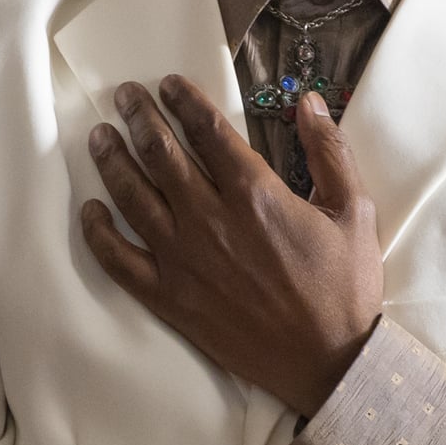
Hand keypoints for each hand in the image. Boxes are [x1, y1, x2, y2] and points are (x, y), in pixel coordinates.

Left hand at [82, 79, 383, 417]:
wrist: (329, 362)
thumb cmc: (345, 286)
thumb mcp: (354, 210)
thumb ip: (330, 150)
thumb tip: (308, 99)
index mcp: (255, 193)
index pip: (208, 130)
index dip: (184, 100)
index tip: (168, 82)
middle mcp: (211, 220)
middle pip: (162, 154)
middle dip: (139, 118)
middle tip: (124, 96)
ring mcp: (184, 260)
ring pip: (133, 197)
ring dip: (113, 161)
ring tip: (100, 137)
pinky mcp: (169, 298)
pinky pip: (119, 261)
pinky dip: (99, 233)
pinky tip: (91, 210)